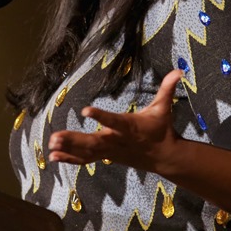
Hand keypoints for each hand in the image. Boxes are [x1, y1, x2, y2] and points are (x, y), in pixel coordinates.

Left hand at [48, 69, 183, 172]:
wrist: (165, 158)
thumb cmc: (161, 129)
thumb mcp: (164, 108)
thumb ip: (167, 89)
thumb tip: (179, 70)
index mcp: (129, 127)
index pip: (114, 121)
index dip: (101, 116)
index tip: (86, 110)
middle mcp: (118, 141)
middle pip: (94, 142)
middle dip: (74, 140)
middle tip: (55, 138)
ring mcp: (111, 151)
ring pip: (87, 152)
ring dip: (68, 149)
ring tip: (51, 145)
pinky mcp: (106, 157)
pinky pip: (86, 160)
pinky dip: (70, 159)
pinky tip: (53, 157)